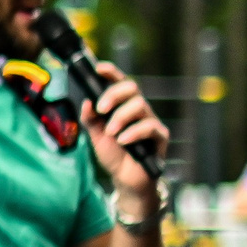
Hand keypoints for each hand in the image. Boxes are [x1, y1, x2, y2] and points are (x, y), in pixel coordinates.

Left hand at [81, 60, 166, 205]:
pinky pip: (149, 127)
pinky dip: (132, 132)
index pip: (119, 82)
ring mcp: (150, 121)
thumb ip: (90, 118)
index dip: (111, 72)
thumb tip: (87, 101)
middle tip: (101, 109)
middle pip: (132, 87)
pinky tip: (122, 140)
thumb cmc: (113, 153)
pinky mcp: (160, 136)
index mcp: (122, 105)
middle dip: (113, 94)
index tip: (98, 69)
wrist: (125, 177)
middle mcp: (138, 110)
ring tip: (111, 133)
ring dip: (120, 117)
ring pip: (140, 105)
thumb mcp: (95, 135)